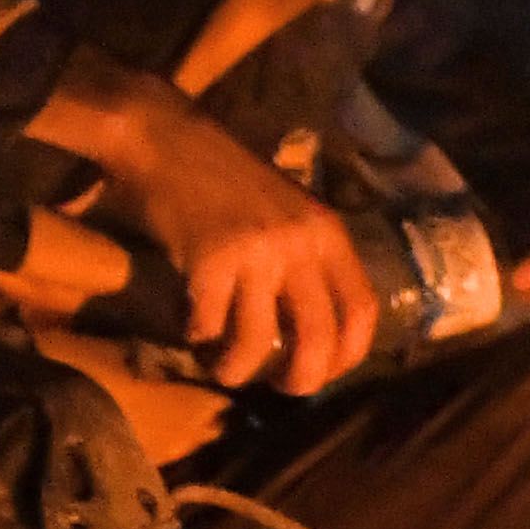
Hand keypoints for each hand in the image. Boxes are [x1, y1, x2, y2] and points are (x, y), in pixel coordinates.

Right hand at [75, 81, 375, 392]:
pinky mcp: (208, 260)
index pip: (362, 310)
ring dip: (239, 369)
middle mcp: (300, 245)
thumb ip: (309, 257)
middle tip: (284, 390)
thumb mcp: (290, 209)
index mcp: (328, 234)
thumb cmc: (228, 177)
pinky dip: (200, 338)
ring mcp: (255, 253)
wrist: (167, 139)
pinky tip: (193, 331)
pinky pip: (210, 323)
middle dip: (302, 379)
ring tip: (226, 369)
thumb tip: (317, 328)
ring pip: (257, 341)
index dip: (349, 355)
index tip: (328, 371)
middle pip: (318, 337)